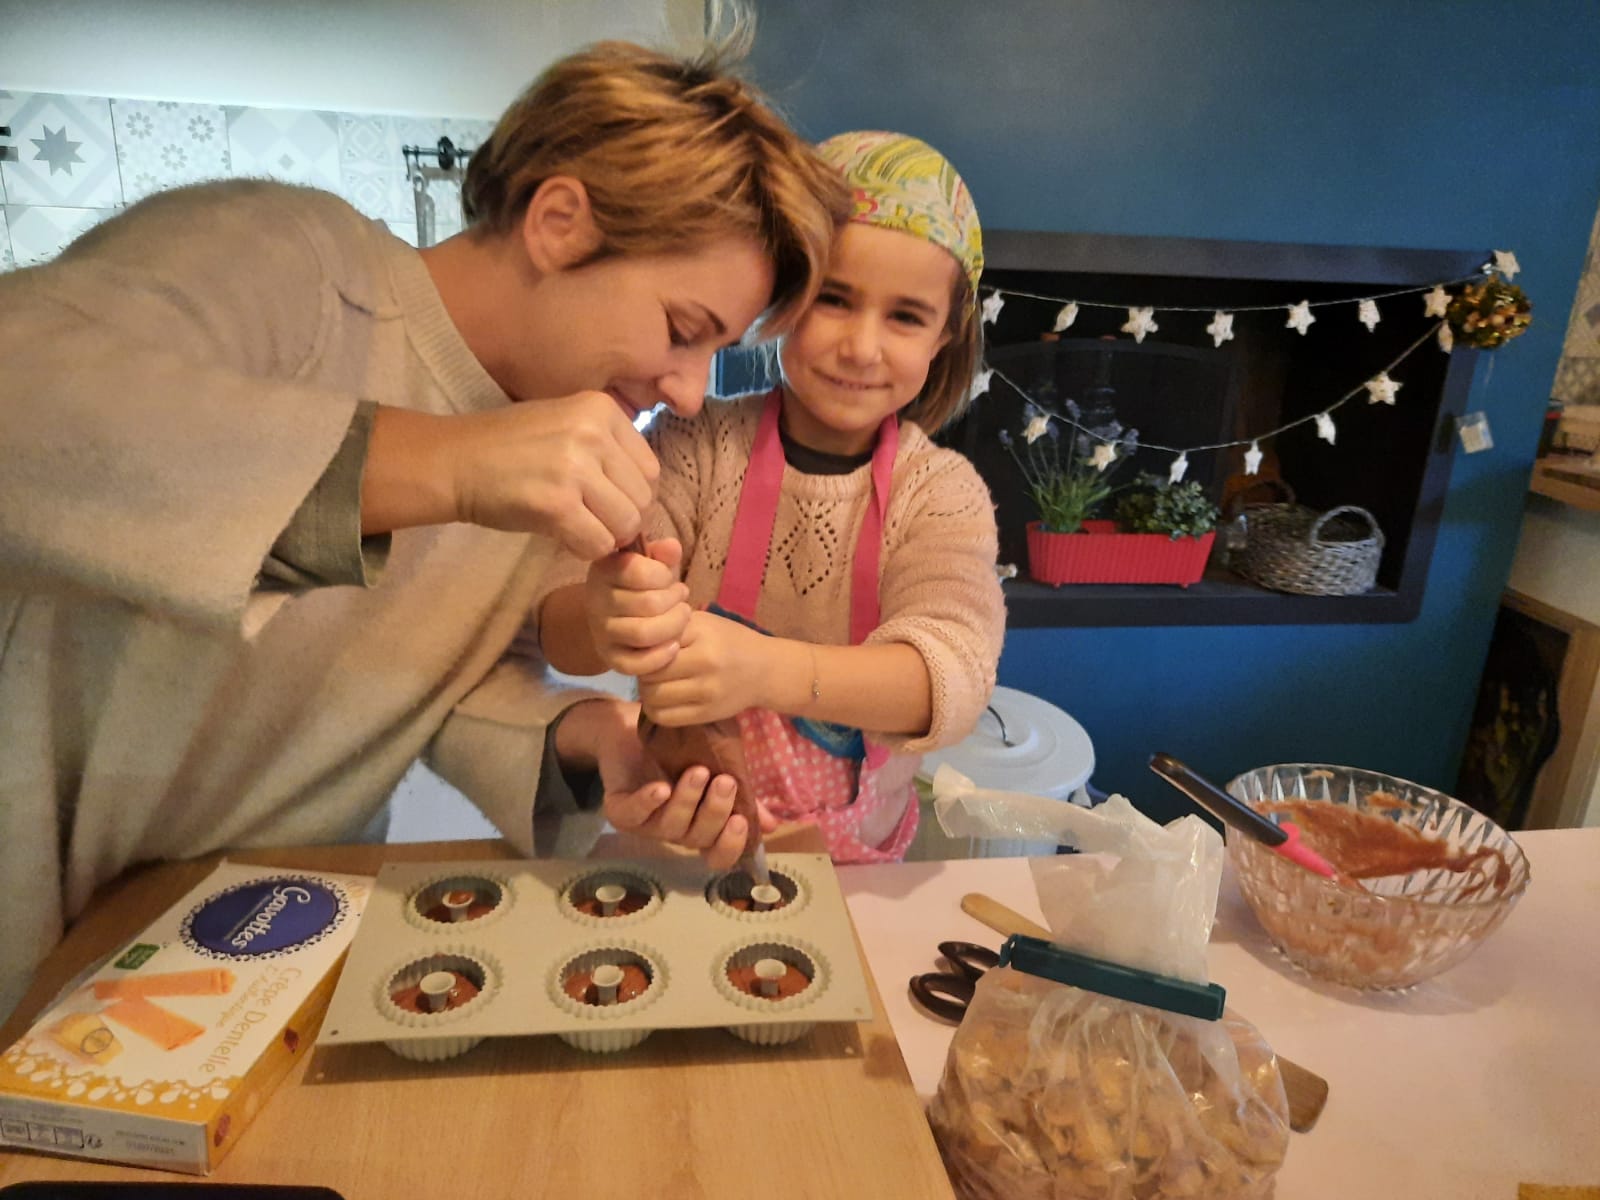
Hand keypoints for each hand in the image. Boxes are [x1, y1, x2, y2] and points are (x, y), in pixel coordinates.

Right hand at [440, 391, 659, 557]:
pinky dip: (585, 549)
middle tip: (590, 520)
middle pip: (643, 499)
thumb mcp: (568, 426)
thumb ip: (610, 451)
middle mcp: (593, 433)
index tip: (605, 501)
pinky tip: (563, 535)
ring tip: (576, 526)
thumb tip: (647, 498)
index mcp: (602, 409)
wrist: (455, 461)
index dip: (632, 495)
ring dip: (605, 536)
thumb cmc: (512, 449)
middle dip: (622, 520)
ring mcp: (575, 467)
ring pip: (626, 524)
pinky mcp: (556, 503)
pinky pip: (598, 543)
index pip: (650, 470)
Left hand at [559, 698, 773, 868]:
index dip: (731, 846)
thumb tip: (773, 826)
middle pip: (698, 838)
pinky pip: (633, 815)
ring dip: (686, 801)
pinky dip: (648, 803)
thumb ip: (743, 797)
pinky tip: (660, 788)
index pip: (718, 855)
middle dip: (714, 812)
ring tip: (698, 771)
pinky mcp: (619, 811)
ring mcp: (646, 824)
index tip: (742, 821)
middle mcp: (675, 831)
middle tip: (725, 782)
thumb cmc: (678, 751)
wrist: (629, 729)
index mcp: (700, 827)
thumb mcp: (717, 768)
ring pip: (670, 827)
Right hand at [584, 537, 690, 675]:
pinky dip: (661, 656)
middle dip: (675, 601)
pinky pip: (636, 664)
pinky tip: (674, 645)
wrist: (617, 616)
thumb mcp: (651, 563)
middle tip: (682, 598)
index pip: (637, 571)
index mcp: (604, 570)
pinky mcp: (610, 658)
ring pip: (644, 633)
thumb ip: (662, 554)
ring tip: (682, 617)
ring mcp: (601, 632)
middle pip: (648, 604)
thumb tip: (672, 548)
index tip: (669, 578)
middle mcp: (596, 601)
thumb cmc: (640, 585)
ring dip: (673, 626)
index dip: (663, 575)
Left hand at [637, 609, 771, 725]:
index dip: (644, 646)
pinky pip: (664, 717)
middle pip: (650, 672)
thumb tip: (635, 640)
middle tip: (648, 668)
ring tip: (656, 683)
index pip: (652, 643)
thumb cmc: (729, 641)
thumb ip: (672, 628)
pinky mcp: (706, 714)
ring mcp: (706, 692)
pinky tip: (663, 700)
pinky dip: (655, 709)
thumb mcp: (704, 623)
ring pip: (652, 697)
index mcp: (702, 634)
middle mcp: (705, 662)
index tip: (649, 648)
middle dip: (642, 671)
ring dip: (647, 691)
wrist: (764, 670)